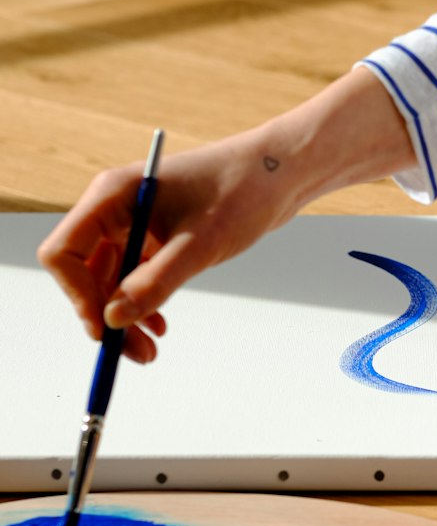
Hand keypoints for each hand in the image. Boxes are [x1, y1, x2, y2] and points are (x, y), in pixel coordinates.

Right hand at [37, 68, 413, 363]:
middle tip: (134, 353)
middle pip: (86, 273)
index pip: (65, 252)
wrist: (281, 172)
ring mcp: (137, 222)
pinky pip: (135, 276)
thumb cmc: (243, 190)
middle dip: (106, 315)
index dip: (77, 295)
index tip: (105, 329)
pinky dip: (143, 303)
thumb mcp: (201, 244)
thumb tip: (115, 319)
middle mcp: (117, 208)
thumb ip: (156, 283)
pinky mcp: (158, 235)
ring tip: (150, 350)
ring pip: (111, 280)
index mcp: (113, 196)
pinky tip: (159, 326)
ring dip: (125, 316)